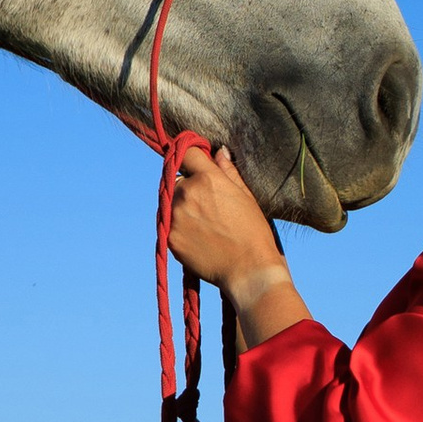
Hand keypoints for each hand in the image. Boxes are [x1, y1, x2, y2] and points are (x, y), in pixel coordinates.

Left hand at [166, 144, 286, 294]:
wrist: (247, 270)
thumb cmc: (253, 232)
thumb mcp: (246, 196)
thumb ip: (228, 172)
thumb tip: (219, 152)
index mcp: (208, 179)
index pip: (187, 152)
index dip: (192, 156)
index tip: (197, 163)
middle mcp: (187, 193)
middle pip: (178, 179)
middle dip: (189, 187)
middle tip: (209, 206)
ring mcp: (175, 215)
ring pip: (171, 202)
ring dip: (182, 207)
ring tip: (206, 225)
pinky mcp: (169, 236)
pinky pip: (169, 223)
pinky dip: (179, 227)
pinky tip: (200, 238)